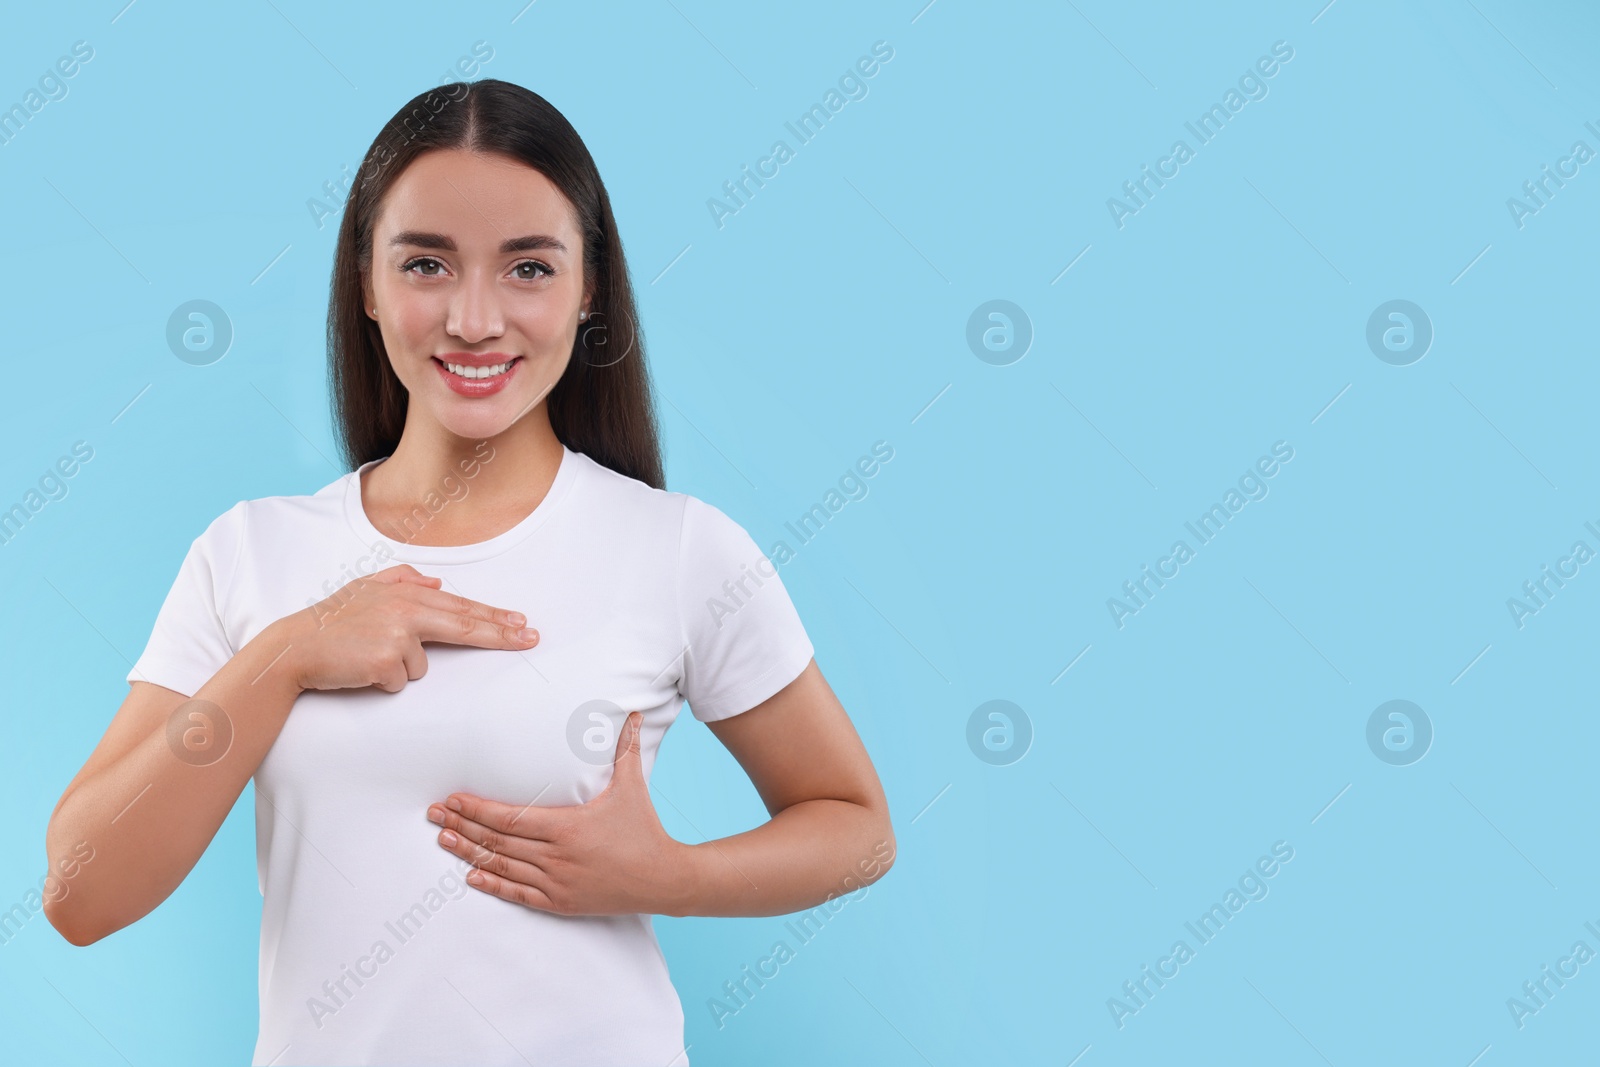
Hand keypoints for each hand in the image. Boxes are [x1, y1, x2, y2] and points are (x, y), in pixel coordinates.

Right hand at [280, 564, 537, 692]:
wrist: (293, 647)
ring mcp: (398, 635)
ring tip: (367, 656)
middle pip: (465, 625)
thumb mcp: (364, 588)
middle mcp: (407, 609)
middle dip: (502, 634)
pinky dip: (383, 681)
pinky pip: (401, 681)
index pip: (460, 606)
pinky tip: (361, 668)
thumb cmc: (330, 620)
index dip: (494, 616)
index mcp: (406, 593)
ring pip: (422, 665)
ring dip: (399, 667)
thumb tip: (436, 583)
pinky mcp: (387, 662)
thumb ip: (401, 579)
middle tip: (531, 638)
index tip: (521, 622)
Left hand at [426, 711, 696, 916]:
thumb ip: (626, 748)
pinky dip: (493, 885)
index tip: (453, 799)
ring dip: (469, 853)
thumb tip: (632, 713)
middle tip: (434, 815)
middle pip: (498, 841)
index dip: (477, 809)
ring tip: (443, 839)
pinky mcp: (561, 902)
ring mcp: (557, 883)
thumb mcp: (632, 786)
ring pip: (502, 867)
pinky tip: (471, 876)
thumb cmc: (645, 829)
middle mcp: (556, 857)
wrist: (664, 879)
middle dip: (462, 826)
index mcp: (568, 827)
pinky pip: (518, 895)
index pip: (510, 818)